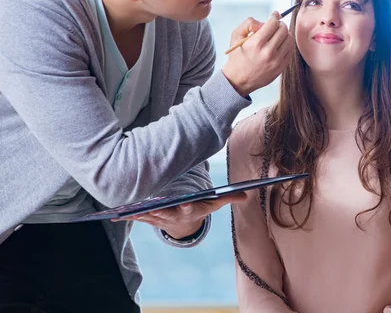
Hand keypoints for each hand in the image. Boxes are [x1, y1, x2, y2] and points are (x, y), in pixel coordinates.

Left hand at [117, 192, 246, 238]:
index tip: (185, 202)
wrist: (185, 222)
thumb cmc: (200, 206)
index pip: (189, 207)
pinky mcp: (151, 217)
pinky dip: (128, 216)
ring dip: (138, 215)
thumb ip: (229, 198)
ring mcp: (162, 217)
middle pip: (166, 213)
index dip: (187, 206)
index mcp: (190, 210)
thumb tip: (247, 194)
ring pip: (149, 216)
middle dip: (157, 211)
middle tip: (150, 208)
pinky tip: (116, 215)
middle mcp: (175, 215)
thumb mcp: (215, 203)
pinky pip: (139, 217)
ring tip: (127, 211)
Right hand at [222, 11, 294, 96]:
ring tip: (278, 35)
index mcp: (257, 43)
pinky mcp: (281, 67)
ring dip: (285, 34)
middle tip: (276, 25)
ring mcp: (276, 61)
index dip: (274, 16)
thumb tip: (264, 22)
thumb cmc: (237, 56)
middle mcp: (268, 52)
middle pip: (283, 30)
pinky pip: (290, 51)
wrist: (239, 80)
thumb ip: (249, 23)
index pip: (273, 23)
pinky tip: (280, 44)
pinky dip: (287, 44)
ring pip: (289, 39)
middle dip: (280, 24)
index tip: (274, 15)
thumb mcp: (236, 36)